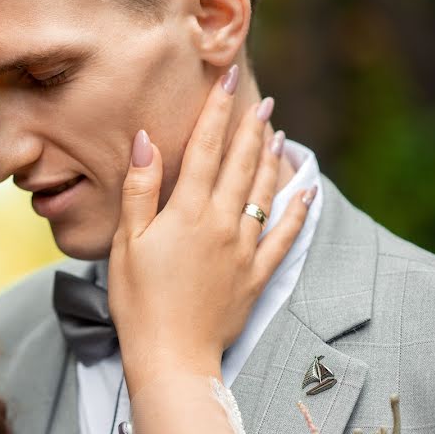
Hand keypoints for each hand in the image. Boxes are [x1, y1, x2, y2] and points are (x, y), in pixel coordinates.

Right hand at [108, 66, 314, 390]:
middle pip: (241, 164)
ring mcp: (244, 249)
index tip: (227, 78)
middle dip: (251, 127)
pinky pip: (285, 236)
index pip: (206, 148)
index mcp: (189, 212)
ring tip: (278, 133)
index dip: (217, 110)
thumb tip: (148, 139)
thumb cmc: (139, 299)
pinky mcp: (256, 274)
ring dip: (271, 159)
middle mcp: (223, 223)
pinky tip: (306, 192)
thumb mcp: (127, 241)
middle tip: (263, 100)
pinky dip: (297, 211)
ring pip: (265, 193)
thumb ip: (140, 188)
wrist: (172, 355)